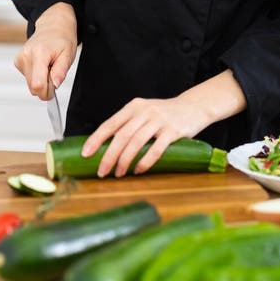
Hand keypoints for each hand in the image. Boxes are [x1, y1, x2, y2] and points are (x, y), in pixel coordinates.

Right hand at [14, 2, 76, 99]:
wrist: (53, 26)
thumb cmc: (62, 39)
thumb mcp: (68, 54)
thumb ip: (61, 71)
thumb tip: (55, 85)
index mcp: (39, 53)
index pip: (37, 85)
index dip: (47, 92)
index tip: (55, 88)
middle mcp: (26, 56)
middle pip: (33, 87)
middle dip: (46, 86)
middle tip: (54, 74)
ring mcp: (20, 58)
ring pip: (30, 84)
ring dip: (41, 80)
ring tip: (49, 66)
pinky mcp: (18, 61)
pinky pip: (28, 78)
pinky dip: (36, 75)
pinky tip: (42, 64)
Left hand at [81, 95, 209, 177]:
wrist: (194, 106)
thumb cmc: (165, 114)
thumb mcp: (145, 112)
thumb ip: (129, 124)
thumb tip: (106, 148)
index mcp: (134, 106)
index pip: (110, 124)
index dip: (96, 139)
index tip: (85, 154)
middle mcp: (145, 111)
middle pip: (121, 136)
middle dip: (108, 156)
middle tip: (101, 172)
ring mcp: (159, 120)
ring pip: (136, 142)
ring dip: (125, 161)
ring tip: (118, 174)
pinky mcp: (173, 131)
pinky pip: (156, 149)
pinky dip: (145, 161)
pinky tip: (138, 170)